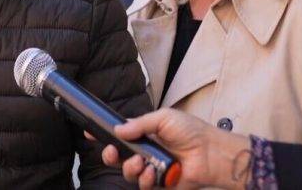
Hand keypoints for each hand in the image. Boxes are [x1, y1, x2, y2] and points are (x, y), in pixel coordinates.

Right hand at [101, 108, 249, 189]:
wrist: (212, 153)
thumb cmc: (192, 132)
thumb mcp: (163, 118)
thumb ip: (139, 124)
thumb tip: (117, 130)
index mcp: (144, 135)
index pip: (119, 135)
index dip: (103, 135)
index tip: (90, 133)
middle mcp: (145, 153)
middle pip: (118, 158)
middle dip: (109, 155)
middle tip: (112, 152)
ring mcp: (152, 170)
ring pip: (128, 173)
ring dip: (130, 168)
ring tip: (141, 163)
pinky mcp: (161, 185)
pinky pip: (144, 186)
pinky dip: (145, 180)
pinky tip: (153, 173)